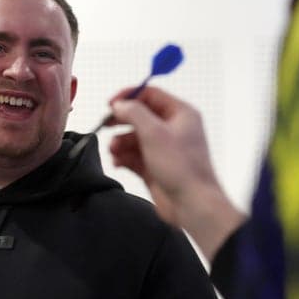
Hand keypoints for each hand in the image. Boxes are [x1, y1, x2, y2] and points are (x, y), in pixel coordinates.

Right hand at [107, 85, 246, 258]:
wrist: (192, 204)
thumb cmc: (182, 168)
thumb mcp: (154, 133)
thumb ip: (134, 113)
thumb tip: (120, 105)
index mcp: (180, 114)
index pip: (151, 95)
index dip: (129, 96)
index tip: (111, 104)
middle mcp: (173, 130)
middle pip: (141, 116)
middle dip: (122, 121)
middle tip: (106, 124)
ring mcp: (164, 149)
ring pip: (135, 138)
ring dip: (120, 142)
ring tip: (113, 150)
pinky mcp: (155, 167)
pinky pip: (134, 157)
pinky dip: (124, 158)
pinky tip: (118, 162)